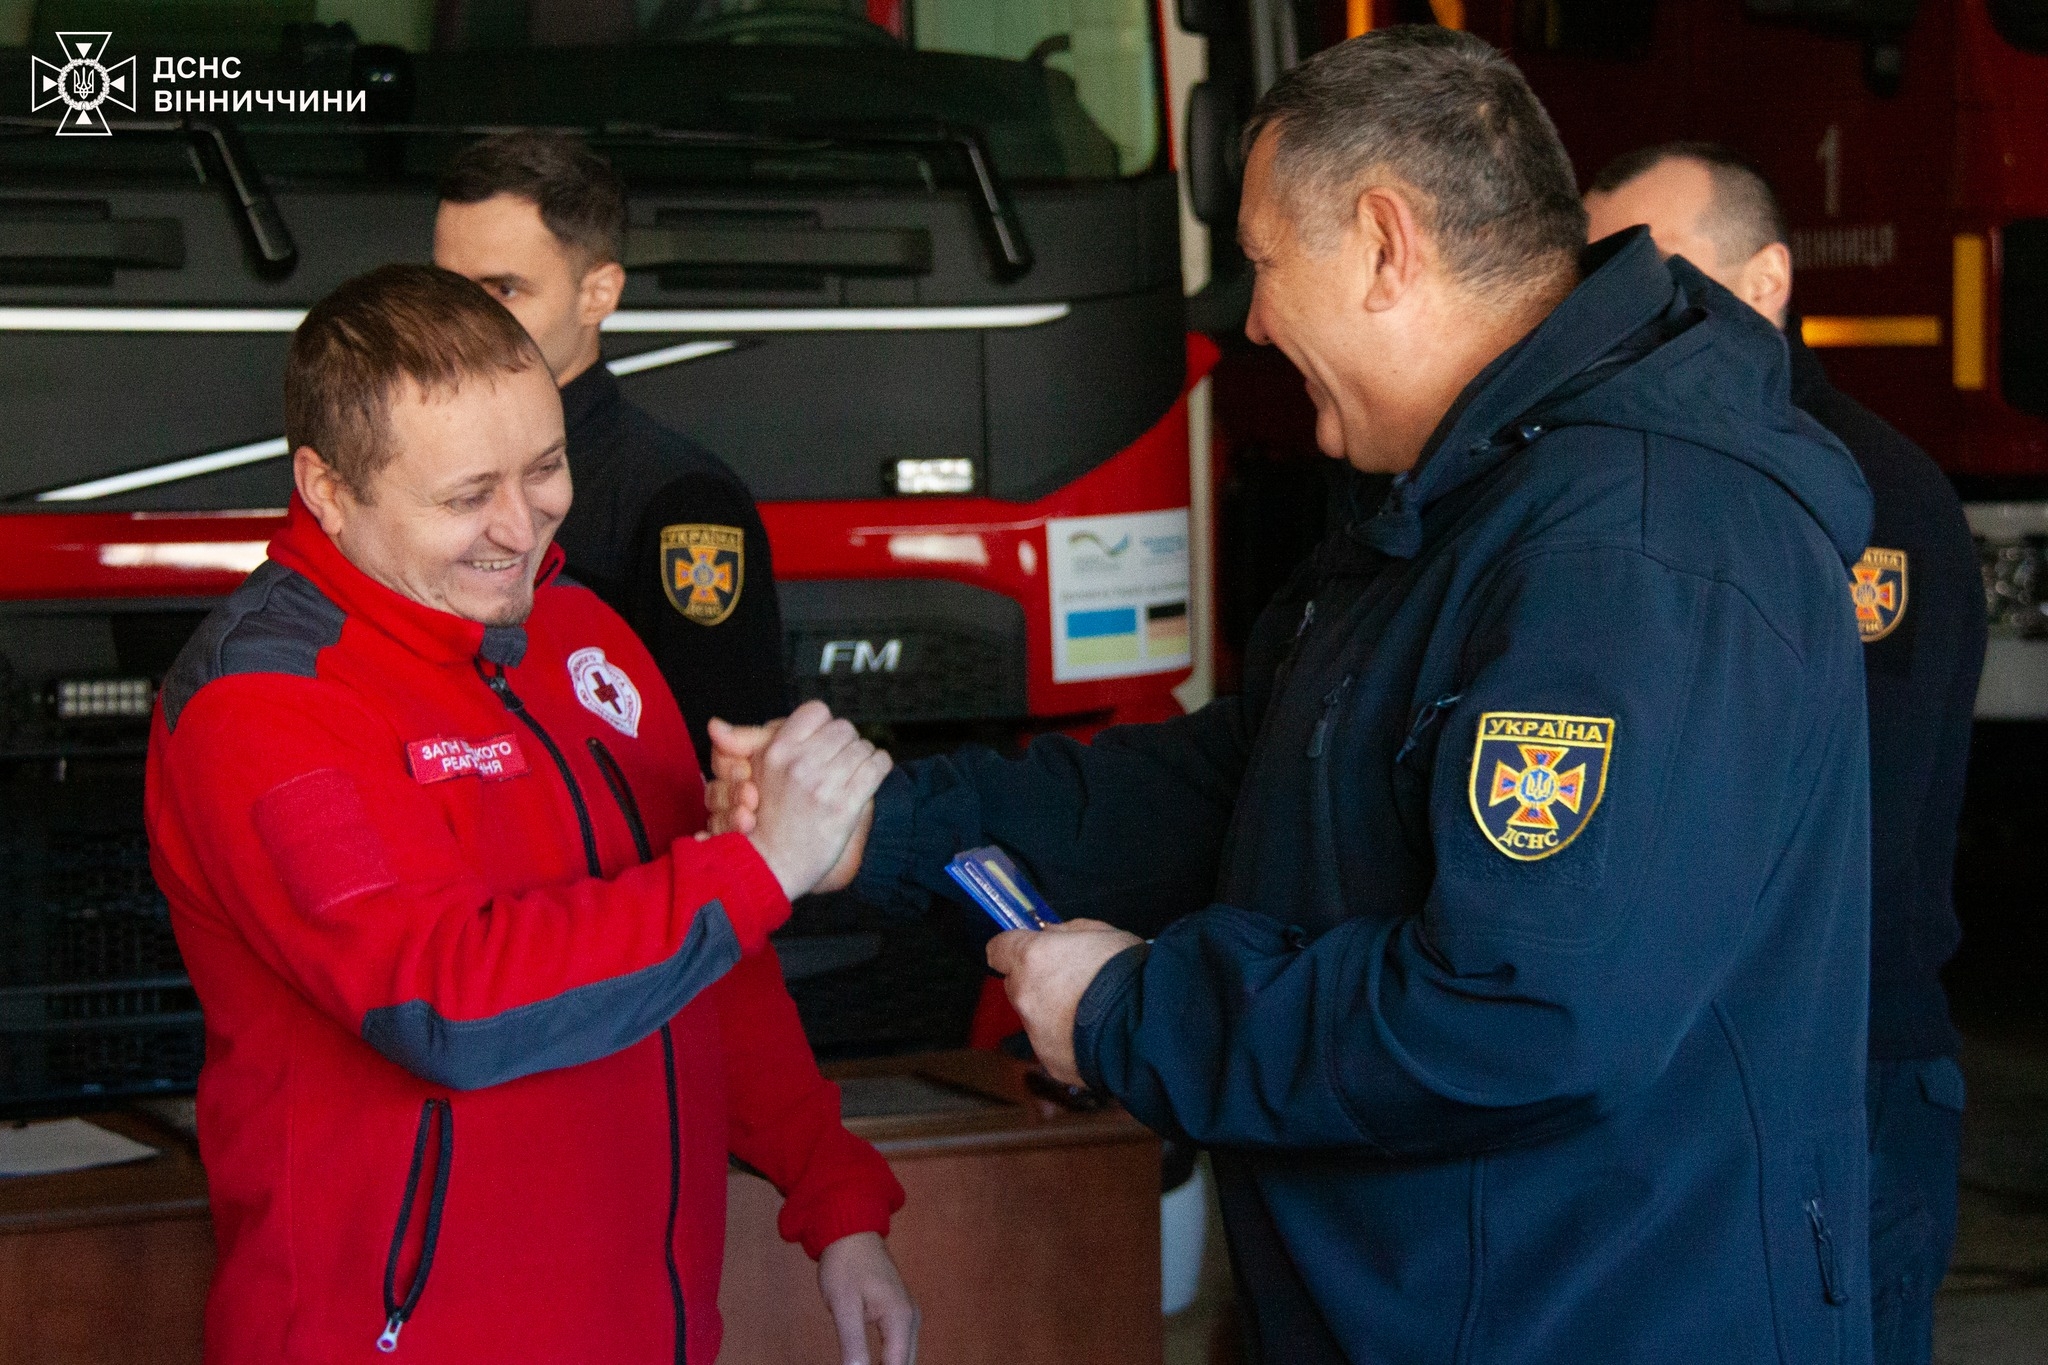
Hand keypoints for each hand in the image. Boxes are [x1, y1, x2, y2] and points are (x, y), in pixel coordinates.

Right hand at [710, 714, 872, 893]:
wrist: (771, 867)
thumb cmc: (762, 821)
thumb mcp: (751, 774)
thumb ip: (743, 742)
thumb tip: (714, 724)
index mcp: (776, 751)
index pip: (816, 711)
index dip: (823, 724)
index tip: (822, 740)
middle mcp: (800, 764)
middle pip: (844, 728)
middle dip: (845, 742)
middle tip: (840, 758)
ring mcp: (824, 785)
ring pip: (863, 746)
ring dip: (863, 756)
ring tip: (854, 770)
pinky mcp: (846, 805)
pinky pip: (878, 766)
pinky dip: (880, 767)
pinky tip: (870, 776)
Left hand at [817, 1231, 918, 1364]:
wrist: (851, 1229)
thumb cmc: (845, 1265)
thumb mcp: (844, 1306)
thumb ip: (853, 1344)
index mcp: (900, 1318)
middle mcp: (911, 1318)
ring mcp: (907, 1314)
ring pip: (904, 1357)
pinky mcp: (899, 1312)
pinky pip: (899, 1346)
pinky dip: (890, 1362)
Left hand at [986, 920, 1142, 1086]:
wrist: (1149, 1024)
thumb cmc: (1127, 971)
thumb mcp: (1101, 932)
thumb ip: (1066, 932)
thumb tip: (1048, 934)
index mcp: (1031, 958)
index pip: (997, 950)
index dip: (1012, 949)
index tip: (1027, 951)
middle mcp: (1025, 996)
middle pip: (1017, 986)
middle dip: (1037, 983)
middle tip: (1072, 983)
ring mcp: (1035, 1033)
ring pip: (1035, 1018)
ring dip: (1054, 1014)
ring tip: (1092, 1014)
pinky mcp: (1051, 1062)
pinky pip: (1053, 1047)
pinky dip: (1069, 1041)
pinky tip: (1096, 1037)